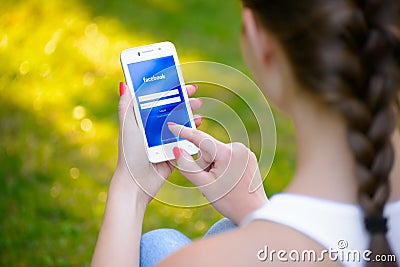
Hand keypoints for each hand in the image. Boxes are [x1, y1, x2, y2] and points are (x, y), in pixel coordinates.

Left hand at [114, 83, 202, 204]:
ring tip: (199, 111)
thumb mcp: (127, 126)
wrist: (137, 181)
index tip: (179, 80)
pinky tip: (198, 125)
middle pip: (172, 109)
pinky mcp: (174, 151)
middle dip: (184, 100)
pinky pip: (186, 139)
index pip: (158, 99)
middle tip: (195, 94)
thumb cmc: (129, 153)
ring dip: (191, 115)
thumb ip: (126, 106)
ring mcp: (165, 140)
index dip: (169, 89)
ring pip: (181, 123)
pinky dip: (193, 131)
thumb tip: (124, 83)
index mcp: (143, 120)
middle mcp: (154, 128)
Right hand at [168, 123, 267, 223]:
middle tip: (209, 184)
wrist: (255, 213)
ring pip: (217, 154)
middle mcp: (239, 148)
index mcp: (227, 153)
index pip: (200, 139)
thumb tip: (176, 150)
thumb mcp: (205, 186)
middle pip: (208, 150)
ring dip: (212, 168)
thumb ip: (188, 167)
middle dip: (204, 165)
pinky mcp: (249, 157)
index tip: (171, 125)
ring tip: (220, 185)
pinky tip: (227, 181)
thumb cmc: (230, 202)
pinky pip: (228, 157)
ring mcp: (246, 152)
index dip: (183, 132)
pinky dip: (222, 167)